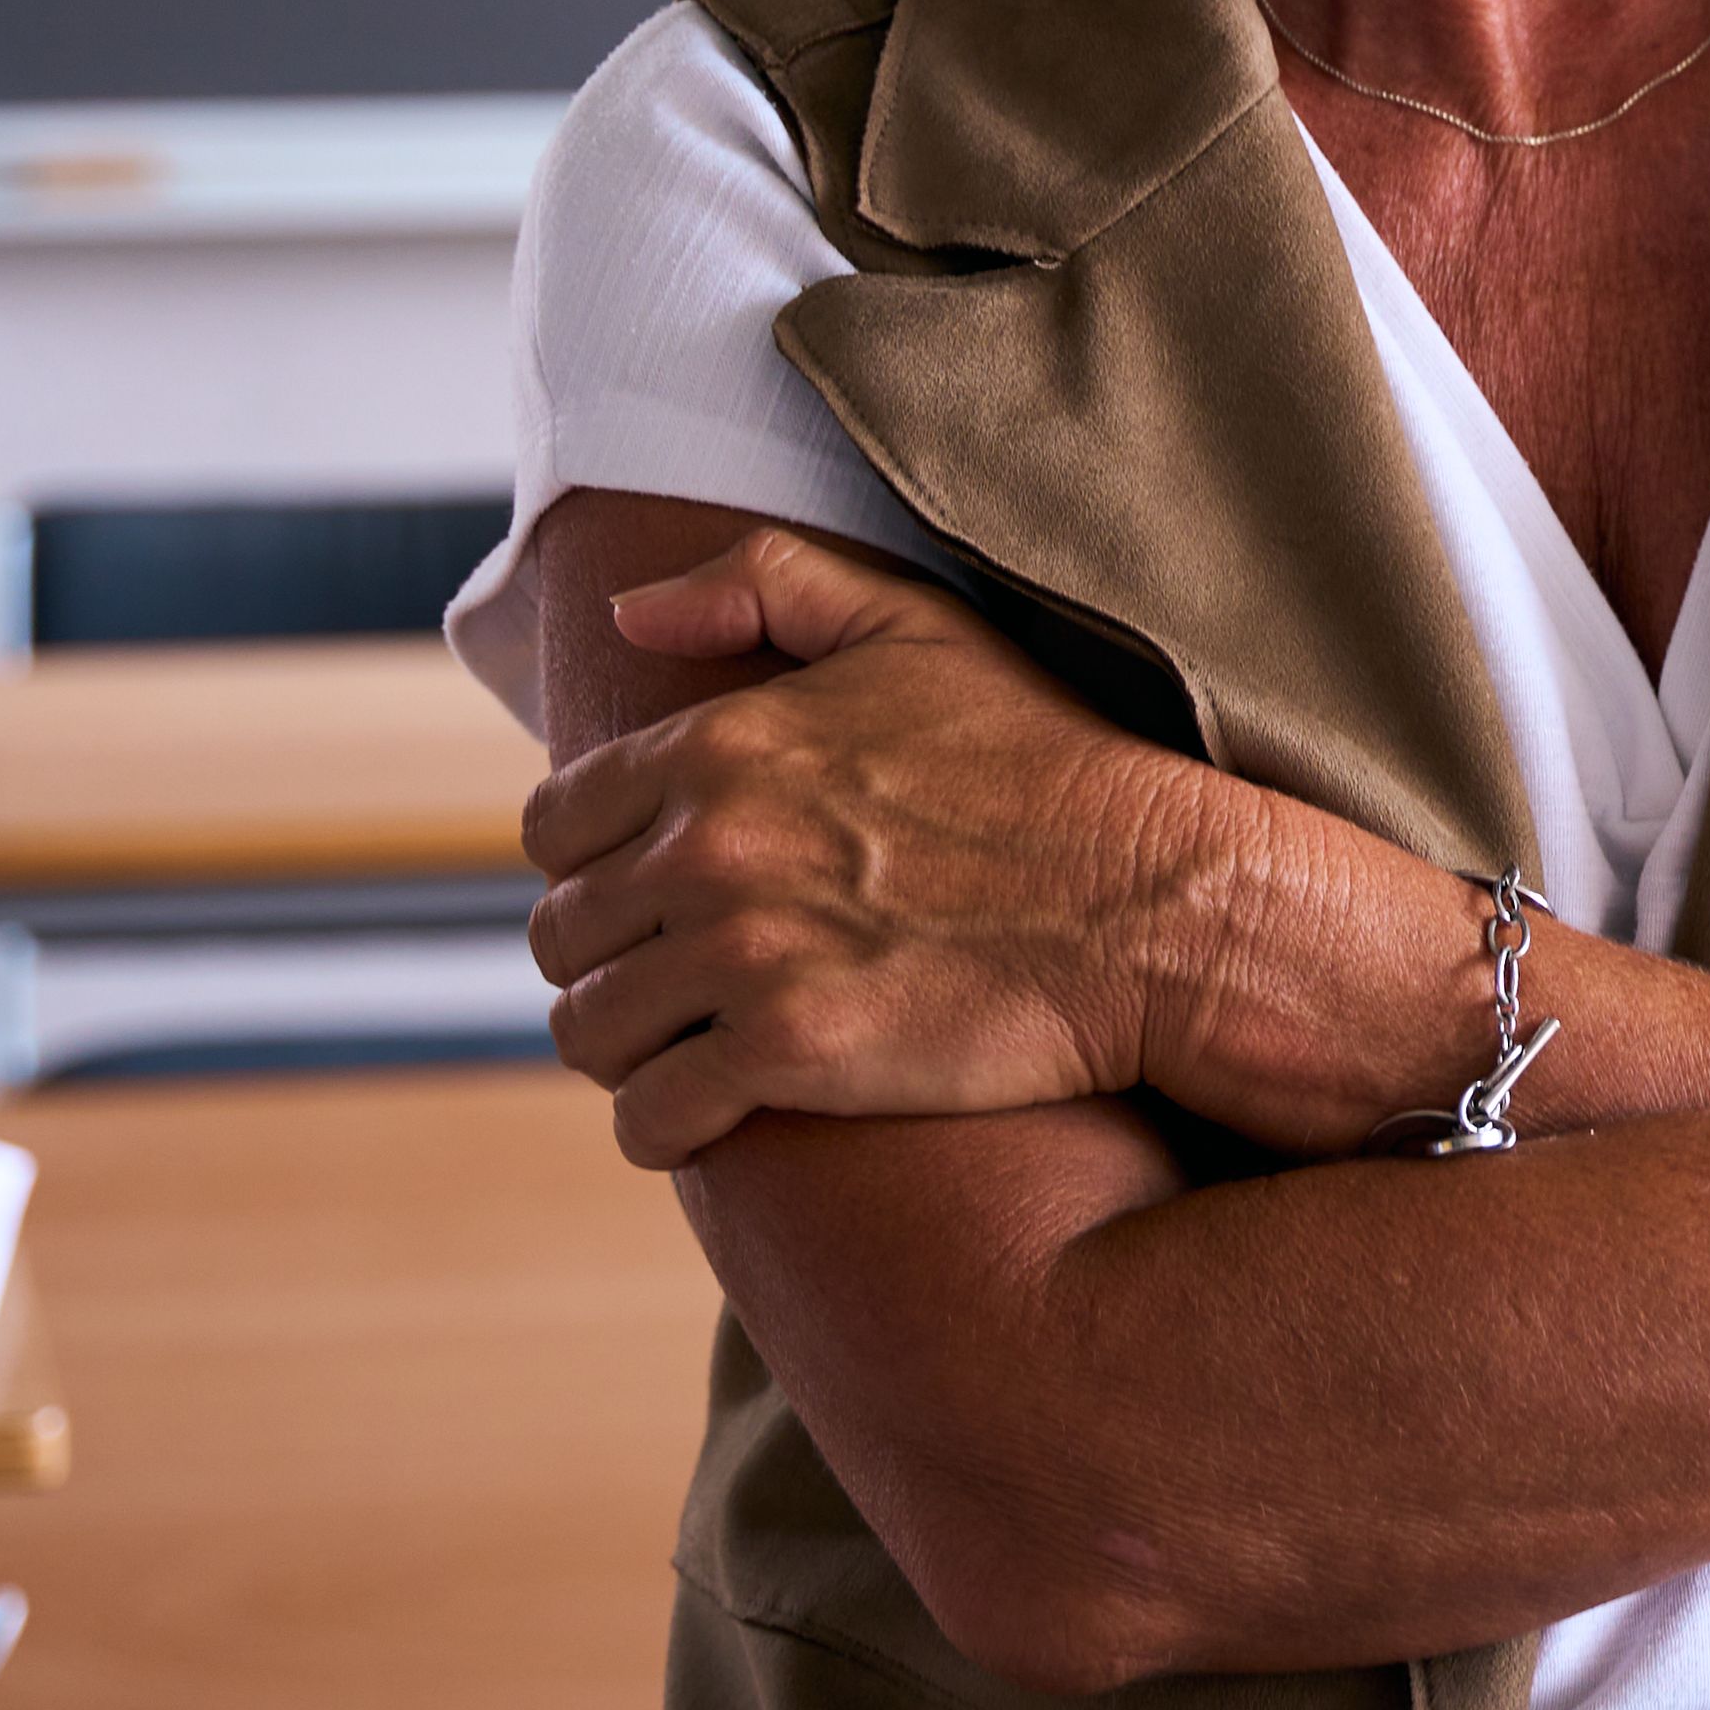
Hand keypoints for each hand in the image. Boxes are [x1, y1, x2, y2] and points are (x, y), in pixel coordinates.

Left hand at [522, 532, 1249, 1169]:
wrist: (1154, 900)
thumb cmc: (1046, 762)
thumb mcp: (916, 626)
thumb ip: (763, 583)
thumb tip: (629, 614)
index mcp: (720, 741)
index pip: (556, 823)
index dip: (596, 864)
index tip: (653, 894)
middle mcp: (712, 844)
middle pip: (562, 933)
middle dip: (610, 961)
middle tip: (679, 983)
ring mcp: (745, 953)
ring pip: (590, 1030)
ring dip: (630, 1050)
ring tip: (689, 1050)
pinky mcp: (790, 1055)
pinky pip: (649, 1118)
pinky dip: (664, 1127)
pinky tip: (715, 1114)